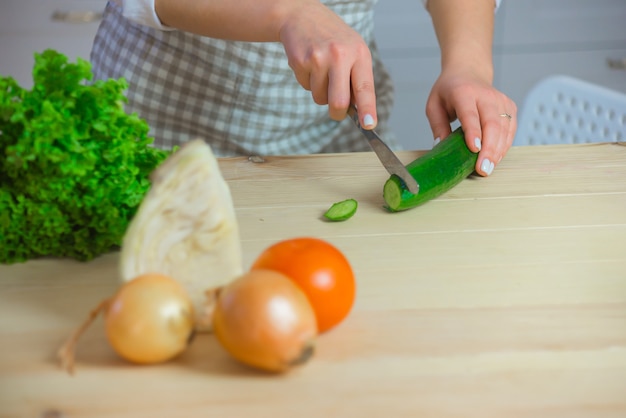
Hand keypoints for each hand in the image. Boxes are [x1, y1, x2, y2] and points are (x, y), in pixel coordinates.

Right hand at [278, 2, 377, 128]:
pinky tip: (309, 65)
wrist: (303, 16)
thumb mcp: (353, 51)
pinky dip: (308, 82)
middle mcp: (340, 55)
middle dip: (337, 113)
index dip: (367, 109)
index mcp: (359, 53)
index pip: (365, 88)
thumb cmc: (333, 39)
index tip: (369, 124)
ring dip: (321, 93)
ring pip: (320, 98)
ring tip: (321, 71)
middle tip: (337, 113)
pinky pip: (306, 87)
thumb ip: (357, 79)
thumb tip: (358, 112)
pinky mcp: (300, 61)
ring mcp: (319, 58)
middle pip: (339, 102)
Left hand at [425, 69, 516, 175]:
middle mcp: (486, 95)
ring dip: (498, 151)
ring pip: (504, 129)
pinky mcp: (509, 107)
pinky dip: (504, 145)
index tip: (474, 150)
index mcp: (464, 93)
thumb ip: (437, 126)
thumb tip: (440, 147)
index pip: (470, 114)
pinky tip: (496, 158)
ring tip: (488, 169)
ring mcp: (501, 101)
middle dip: (489, 149)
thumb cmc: (449, 91)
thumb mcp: (434, 105)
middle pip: (492, 124)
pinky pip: (510, 129)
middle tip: (483, 169)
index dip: (473, 132)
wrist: (468, 72)